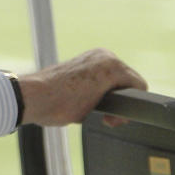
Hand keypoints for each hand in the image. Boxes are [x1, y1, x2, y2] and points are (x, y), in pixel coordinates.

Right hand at [19, 49, 147, 126]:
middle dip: (121, 104)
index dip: (115, 101)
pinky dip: (132, 106)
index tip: (101, 114)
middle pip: (129, 85)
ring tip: (105, 118)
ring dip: (123, 107)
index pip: (118, 82)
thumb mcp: (75, 94)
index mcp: (93, 58)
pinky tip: (112, 115)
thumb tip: (101, 106)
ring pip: (134, 88)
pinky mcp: (114, 70)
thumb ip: (92, 95)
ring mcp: (110, 61)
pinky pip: (139, 89)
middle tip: (105, 119)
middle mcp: (104, 55)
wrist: (35, 96)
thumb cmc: (48, 98)